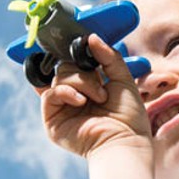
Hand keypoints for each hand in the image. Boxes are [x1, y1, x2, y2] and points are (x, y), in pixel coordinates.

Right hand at [37, 34, 152, 159]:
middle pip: (65, 67)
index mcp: (89, 87)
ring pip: (60, 77)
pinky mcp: (53, 121)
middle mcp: (74, 96)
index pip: (75, 63)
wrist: (125, 140)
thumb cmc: (128, 115)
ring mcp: (62, 108)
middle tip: (101, 86)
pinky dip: (66, 92)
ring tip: (99, 98)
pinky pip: (50, 94)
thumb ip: (108, 56)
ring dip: (81, 83)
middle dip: (83, 72)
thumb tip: (90, 37)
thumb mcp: (122, 78)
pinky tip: (81, 101)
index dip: (75, 54)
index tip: (81, 45)